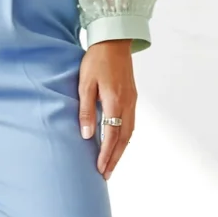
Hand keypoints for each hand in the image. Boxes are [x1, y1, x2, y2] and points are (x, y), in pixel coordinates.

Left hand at [78, 39, 136, 179]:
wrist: (114, 41)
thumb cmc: (96, 60)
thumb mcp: (85, 84)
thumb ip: (86, 110)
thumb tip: (88, 135)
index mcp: (115, 101)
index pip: (112, 135)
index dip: (106, 154)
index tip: (100, 169)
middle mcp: (127, 104)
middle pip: (124, 139)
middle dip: (115, 158)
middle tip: (106, 175)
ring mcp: (132, 101)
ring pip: (129, 133)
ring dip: (121, 151)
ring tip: (111, 164)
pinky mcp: (132, 97)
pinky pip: (131, 123)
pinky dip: (125, 138)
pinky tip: (118, 144)